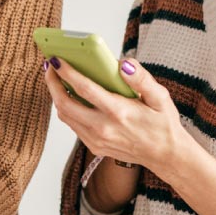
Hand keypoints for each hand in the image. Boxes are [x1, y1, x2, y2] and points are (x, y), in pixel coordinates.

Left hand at [41, 56, 189, 177]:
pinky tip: (69, 95)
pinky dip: (66, 109)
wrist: (165, 155)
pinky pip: (73, 125)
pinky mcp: (94, 146)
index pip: (85, 89)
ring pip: (65, 116)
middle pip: (65, 104)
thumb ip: (142, 79)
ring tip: (56, 78)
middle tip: (50, 66)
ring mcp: (96, 139)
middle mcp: (104, 128)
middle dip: (52, 83)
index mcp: (119, 112)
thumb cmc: (163, 123)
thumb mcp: (160, 97)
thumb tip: (124, 63)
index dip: (67, 72)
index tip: (57, 59)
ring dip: (56, 96)